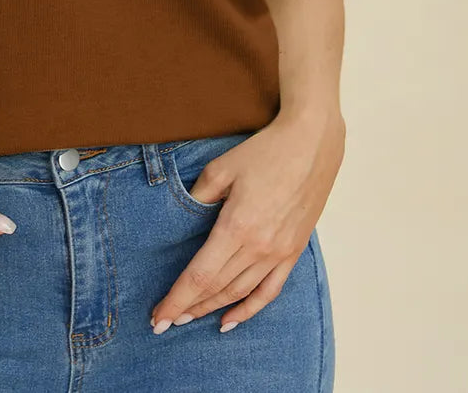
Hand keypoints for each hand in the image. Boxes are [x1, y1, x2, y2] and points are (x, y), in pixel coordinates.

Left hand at [150, 111, 344, 332]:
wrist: (310, 145)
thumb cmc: (264, 152)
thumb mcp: (221, 168)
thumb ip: (199, 197)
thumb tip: (184, 220)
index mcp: (236, 226)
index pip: (199, 275)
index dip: (176, 299)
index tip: (157, 317)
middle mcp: (258, 247)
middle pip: (216, 288)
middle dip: (187, 308)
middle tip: (165, 321)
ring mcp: (279, 253)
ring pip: (239, 293)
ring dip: (211, 308)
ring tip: (188, 318)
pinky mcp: (293, 252)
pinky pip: (269, 291)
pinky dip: (248, 310)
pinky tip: (229, 321)